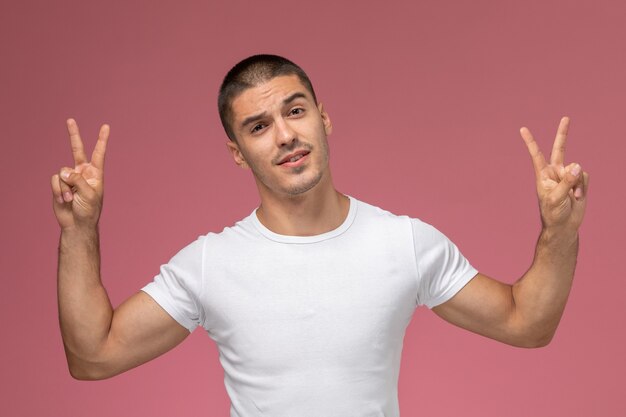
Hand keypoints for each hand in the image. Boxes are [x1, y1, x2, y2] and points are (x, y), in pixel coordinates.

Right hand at [51, 119, 109, 229]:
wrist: (76, 224)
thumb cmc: (88, 210)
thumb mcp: (89, 194)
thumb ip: (77, 180)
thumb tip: (63, 171)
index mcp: (95, 173)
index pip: (99, 153)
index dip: (102, 140)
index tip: (106, 126)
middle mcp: (82, 172)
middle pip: (77, 149)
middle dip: (73, 134)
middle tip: (70, 120)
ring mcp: (70, 177)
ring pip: (62, 171)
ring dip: (65, 187)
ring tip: (71, 198)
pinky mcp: (59, 183)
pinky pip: (55, 180)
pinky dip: (59, 190)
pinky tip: (64, 199)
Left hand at [520, 117, 588, 232]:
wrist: (564, 225)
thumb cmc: (553, 213)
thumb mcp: (556, 198)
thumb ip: (567, 181)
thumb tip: (578, 164)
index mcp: (543, 175)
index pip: (536, 155)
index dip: (530, 142)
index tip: (522, 129)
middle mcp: (555, 172)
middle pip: (560, 149)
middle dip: (563, 133)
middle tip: (566, 118)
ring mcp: (568, 175)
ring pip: (578, 169)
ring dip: (577, 183)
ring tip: (572, 197)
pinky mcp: (579, 181)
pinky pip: (585, 176)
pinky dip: (583, 187)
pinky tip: (578, 197)